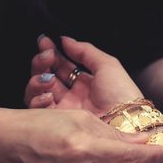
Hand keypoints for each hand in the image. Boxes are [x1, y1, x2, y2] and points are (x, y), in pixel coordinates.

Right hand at [24, 36, 141, 113]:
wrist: (125, 121)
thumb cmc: (121, 94)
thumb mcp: (106, 64)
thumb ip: (84, 50)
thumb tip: (65, 40)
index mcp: (84, 83)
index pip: (61, 65)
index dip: (52, 53)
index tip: (45, 41)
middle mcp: (72, 96)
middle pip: (46, 76)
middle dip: (42, 63)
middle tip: (47, 56)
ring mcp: (64, 109)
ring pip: (38, 92)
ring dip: (37, 79)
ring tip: (48, 77)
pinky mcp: (58, 123)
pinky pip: (38, 109)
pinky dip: (38, 99)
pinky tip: (48, 94)